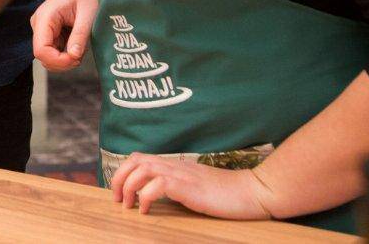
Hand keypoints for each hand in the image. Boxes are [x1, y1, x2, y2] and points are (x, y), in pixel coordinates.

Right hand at [31, 0, 98, 70]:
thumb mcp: (87, 14)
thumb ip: (80, 35)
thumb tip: (74, 56)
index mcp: (45, 17)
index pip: (41, 50)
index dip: (57, 61)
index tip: (76, 59)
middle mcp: (38, 24)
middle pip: (43, 56)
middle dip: (62, 62)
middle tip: (80, 56)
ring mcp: (42, 30)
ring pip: (48, 57)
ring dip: (65, 60)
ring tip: (80, 48)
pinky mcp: (48, 34)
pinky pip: (53, 52)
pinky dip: (65, 55)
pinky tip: (76, 45)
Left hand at [111, 153, 274, 218]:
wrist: (252, 191)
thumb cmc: (228, 193)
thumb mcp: (197, 187)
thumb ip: (179, 187)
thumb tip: (160, 195)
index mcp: (176, 165)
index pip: (141, 158)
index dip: (124, 171)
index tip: (119, 191)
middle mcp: (175, 165)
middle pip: (135, 160)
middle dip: (119, 178)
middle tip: (116, 199)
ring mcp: (182, 174)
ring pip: (142, 169)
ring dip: (128, 186)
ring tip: (127, 205)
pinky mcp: (188, 186)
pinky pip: (158, 185)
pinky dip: (145, 197)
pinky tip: (146, 210)